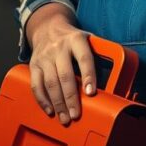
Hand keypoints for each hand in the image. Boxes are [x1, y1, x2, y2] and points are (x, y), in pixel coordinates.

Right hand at [27, 6, 97, 124]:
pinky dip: (42, 99)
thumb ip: (98, 55)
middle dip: (71, 98)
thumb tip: (112, 81)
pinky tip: (50, 110)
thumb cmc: (72, 39)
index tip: (91, 93)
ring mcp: (45, 56)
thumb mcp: (87, 39)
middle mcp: (59, 47)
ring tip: (64, 118)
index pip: (84, 58)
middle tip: (76, 114)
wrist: (47, 26)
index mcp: (76, 40)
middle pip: (65, 75)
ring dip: (58, 103)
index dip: (88, 76)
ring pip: (50, 82)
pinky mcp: (34, 64)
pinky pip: (36, 84)